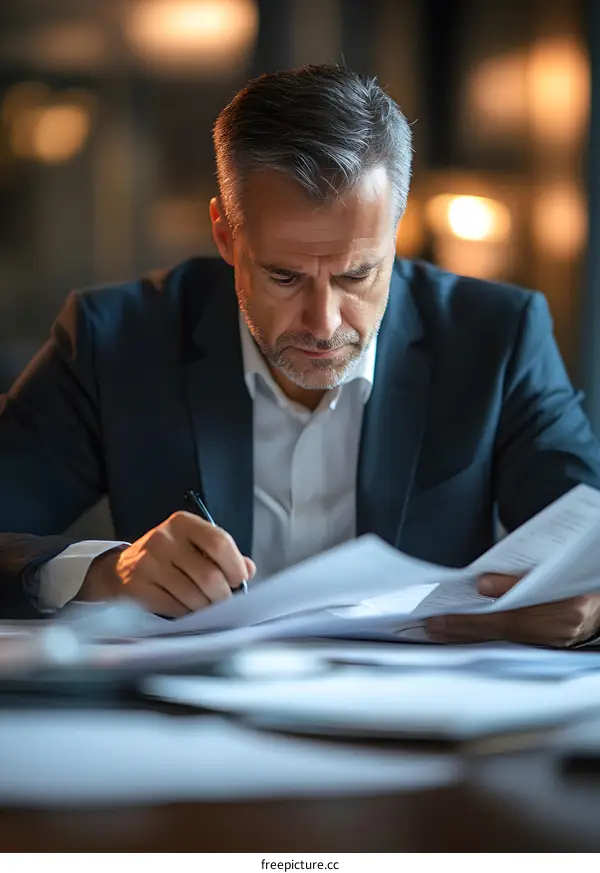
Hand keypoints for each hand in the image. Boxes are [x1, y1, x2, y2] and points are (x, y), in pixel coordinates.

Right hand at [79, 511, 255, 616]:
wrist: (120, 569)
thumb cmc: (168, 557)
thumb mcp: (193, 545)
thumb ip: (223, 554)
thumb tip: (249, 569)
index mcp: (183, 523)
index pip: (220, 543)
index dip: (235, 566)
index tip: (239, 579)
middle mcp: (164, 539)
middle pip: (209, 575)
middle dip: (223, 595)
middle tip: (224, 600)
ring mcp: (149, 563)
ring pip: (193, 596)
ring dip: (206, 607)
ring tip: (206, 605)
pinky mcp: (139, 586)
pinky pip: (175, 608)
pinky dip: (187, 613)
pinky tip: (186, 608)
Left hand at [426, 573, 599, 647]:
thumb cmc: (579, 572)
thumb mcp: (552, 566)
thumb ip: (517, 577)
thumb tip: (483, 585)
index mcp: (564, 610)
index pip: (507, 618)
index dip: (471, 620)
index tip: (441, 618)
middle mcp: (560, 631)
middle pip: (501, 632)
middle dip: (463, 630)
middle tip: (431, 627)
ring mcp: (557, 640)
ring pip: (506, 639)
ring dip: (471, 634)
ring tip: (442, 630)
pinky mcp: (552, 643)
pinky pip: (514, 640)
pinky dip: (489, 635)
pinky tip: (468, 632)